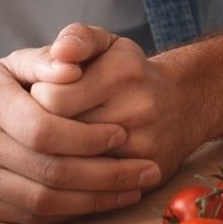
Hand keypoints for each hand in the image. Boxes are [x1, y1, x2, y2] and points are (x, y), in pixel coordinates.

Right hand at [0, 36, 161, 223]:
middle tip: (146, 170)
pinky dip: (73, 212)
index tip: (122, 134)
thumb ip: (50, 57)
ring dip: (94, 199)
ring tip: (135, 190)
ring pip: (42, 200)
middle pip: (48, 170)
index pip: (43, 129)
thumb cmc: (5, 85)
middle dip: (103, 174)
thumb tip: (70, 66)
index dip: (85, 136)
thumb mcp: (24, 60)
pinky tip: (105, 201)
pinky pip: (35, 216)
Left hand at [26, 24, 205, 192]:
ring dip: (59, 156)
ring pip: (76, 164)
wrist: (185, 105)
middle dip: (43, 130)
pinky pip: (96, 185)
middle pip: (60, 134)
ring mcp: (144, 144)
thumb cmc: (129, 74)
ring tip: (61, 142)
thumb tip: (61, 52)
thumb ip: (77, 38)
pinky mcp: (147, 174)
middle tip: (45, 122)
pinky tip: (81, 163)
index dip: (37, 99)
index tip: (42, 95)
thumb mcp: (107, 45)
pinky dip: (80, 177)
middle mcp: (137, 108)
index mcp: (121, 72)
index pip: (51, 98)